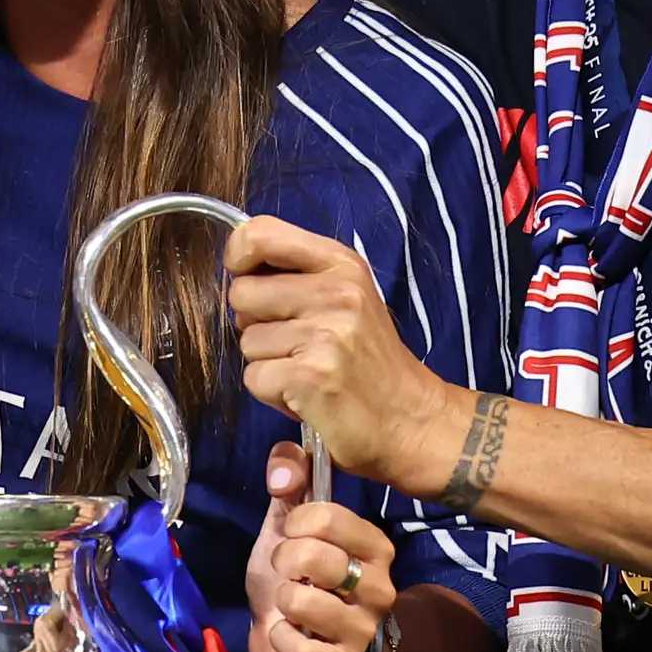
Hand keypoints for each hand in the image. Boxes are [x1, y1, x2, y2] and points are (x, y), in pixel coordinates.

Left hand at [224, 215, 445, 493]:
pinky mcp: (310, 376)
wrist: (412, 418)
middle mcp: (336, 292)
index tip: (248, 278)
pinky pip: (254, 378)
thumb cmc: (370, 360)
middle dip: (257, 323)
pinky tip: (306, 395)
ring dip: (268, 363)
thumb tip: (239, 270)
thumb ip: (299, 274)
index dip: (240, 256)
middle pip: (242, 293)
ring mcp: (325, 334)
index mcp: (342, 264)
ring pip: (247, 340)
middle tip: (297, 343)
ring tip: (308, 370)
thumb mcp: (348, 297)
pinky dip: (272, 394)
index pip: (261, 233)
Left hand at [242, 440, 394, 651]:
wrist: (292, 635)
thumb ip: (290, 482)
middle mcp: (380, 586)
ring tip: (291, 602)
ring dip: (282, 600)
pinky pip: (298, 646)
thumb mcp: (288, 524)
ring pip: (303, 601)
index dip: (294, 522)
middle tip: (288, 570)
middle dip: (284, 560)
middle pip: (314, 555)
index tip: (291, 534)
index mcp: (375, 546)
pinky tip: (287, 632)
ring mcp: (364, 628)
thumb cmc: (297, 575)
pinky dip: (280, 638)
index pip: (326, 516)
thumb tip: (283, 469)